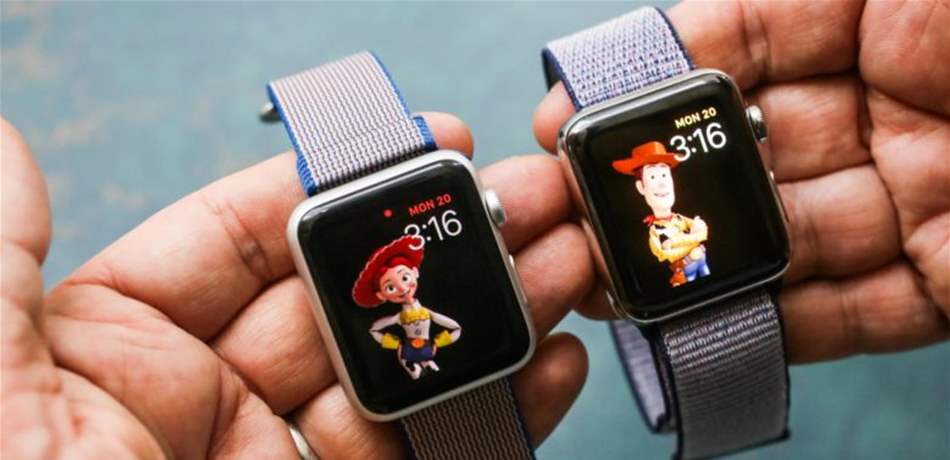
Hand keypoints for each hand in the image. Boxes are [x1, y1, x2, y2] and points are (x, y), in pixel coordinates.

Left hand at [1, 114, 591, 457]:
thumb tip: (12, 140)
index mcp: (117, 355)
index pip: (240, 240)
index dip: (332, 188)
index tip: (420, 142)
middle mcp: (208, 408)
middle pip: (349, 299)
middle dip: (446, 239)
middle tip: (530, 194)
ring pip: (407, 373)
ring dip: (496, 313)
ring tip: (573, 258)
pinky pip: (436, 459)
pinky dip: (503, 411)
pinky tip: (553, 359)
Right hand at [533, 0, 948, 362]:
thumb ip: (782, 6)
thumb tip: (683, 39)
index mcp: (871, 30)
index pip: (739, 54)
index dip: (651, 84)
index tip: (570, 115)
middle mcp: (882, 119)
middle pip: (740, 161)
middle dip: (655, 189)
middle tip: (573, 211)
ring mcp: (913, 204)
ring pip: (777, 245)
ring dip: (693, 264)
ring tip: (610, 278)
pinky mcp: (946, 281)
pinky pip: (852, 316)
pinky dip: (776, 328)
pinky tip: (704, 325)